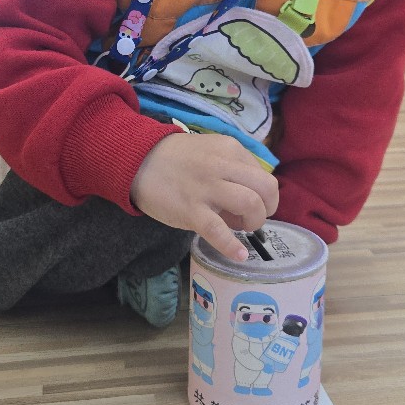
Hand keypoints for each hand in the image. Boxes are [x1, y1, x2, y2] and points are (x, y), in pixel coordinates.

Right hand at [130, 132, 278, 262]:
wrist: (136, 160)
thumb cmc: (174, 159)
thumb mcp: (209, 151)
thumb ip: (231, 168)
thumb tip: (248, 199)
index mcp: (230, 150)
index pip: (262, 174)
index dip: (262, 193)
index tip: (248, 203)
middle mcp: (223, 166)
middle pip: (266, 187)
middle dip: (268, 207)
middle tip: (253, 218)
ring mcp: (207, 189)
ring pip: (250, 204)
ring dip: (254, 221)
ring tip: (242, 228)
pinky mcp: (191, 211)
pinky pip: (218, 230)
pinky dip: (232, 246)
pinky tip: (239, 255)